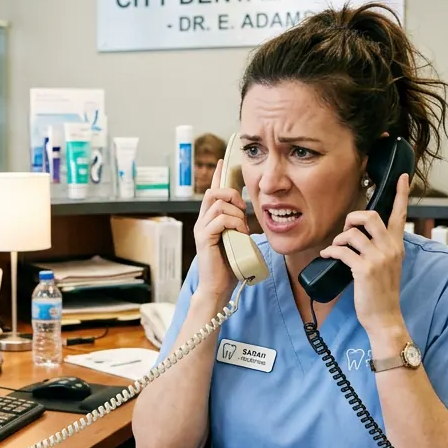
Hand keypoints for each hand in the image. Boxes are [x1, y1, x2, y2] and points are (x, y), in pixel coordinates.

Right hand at [192, 162, 247, 298]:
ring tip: (242, 229)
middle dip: (231, 195)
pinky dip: (234, 224)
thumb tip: (246, 215)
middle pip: (213, 192)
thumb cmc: (229, 265)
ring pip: (218, 205)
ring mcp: (202, 229)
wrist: (218, 287)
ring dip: (236, 214)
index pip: (212, 191)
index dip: (217, 175)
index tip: (222, 161)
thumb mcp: (236, 239)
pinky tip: (239, 234)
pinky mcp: (204, 238)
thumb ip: (237, 225)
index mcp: (209, 220)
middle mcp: (202, 222)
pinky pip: (219, 220)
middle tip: (242, 210)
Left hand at [318, 174, 411, 342]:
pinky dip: (330, 252)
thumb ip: (380, 248)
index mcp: (397, 245)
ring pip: (353, 233)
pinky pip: (342, 251)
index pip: (401, 214)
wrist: (385, 317)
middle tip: (346, 231)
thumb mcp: (388, 266)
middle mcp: (390, 248)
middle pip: (370, 216)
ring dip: (339, 239)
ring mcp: (378, 259)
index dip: (401, 194)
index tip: (403, 176)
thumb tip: (359, 236)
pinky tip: (327, 256)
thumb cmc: (382, 293)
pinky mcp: (364, 269)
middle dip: (353, 218)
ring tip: (335, 249)